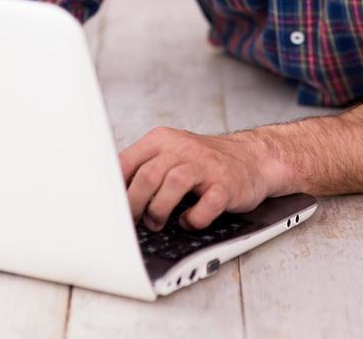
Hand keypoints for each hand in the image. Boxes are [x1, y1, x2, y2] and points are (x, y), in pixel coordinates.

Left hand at [118, 125, 271, 230]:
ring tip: (158, 222)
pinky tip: (189, 221)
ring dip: (159, 211)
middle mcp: (183, 149)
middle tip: (135, 220)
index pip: (127, 161)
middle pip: (147, 176)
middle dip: (135, 205)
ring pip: (172, 186)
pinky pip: (205, 207)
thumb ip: (144, 167)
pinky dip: (193, 220)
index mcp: (163, 140)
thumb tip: (112, 194)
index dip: (116, 189)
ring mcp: (206, 167)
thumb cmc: (205, 161)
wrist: (252, 158)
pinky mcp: (225, 186)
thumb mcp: (171, 153)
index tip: (110, 208)